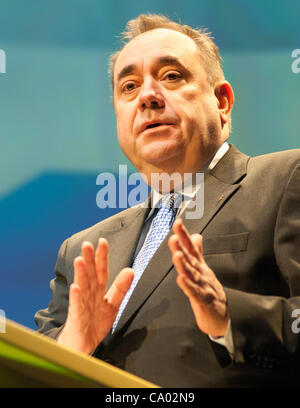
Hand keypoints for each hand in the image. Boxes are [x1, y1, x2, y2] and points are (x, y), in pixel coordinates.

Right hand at [57, 238, 133, 353]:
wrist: (81, 347)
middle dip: (89, 260)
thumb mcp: (112, 305)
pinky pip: (77, 308)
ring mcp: (82, 306)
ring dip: (81, 274)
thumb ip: (120, 288)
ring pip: (82, 288)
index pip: (101, 271)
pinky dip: (77, 298)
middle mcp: (89, 296)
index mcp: (98, 291)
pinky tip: (75, 288)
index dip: (102, 257)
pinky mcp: (77, 320)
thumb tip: (131, 270)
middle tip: (88, 244)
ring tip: (80, 260)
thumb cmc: (94, 324)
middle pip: (90, 275)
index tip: (103, 241)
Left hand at [168, 219, 228, 336]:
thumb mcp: (203, 269)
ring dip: (184, 264)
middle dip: (182, 246)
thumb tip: (196, 235)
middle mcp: (201, 274)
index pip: (191, 248)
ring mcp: (203, 286)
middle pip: (191, 258)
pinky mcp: (203, 301)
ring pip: (192, 274)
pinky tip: (181, 279)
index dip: (184, 235)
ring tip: (177, 254)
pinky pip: (194, 293)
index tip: (177, 223)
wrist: (221, 318)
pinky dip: (188, 286)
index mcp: (199, 266)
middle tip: (174, 236)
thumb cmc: (211, 293)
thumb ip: (198, 252)